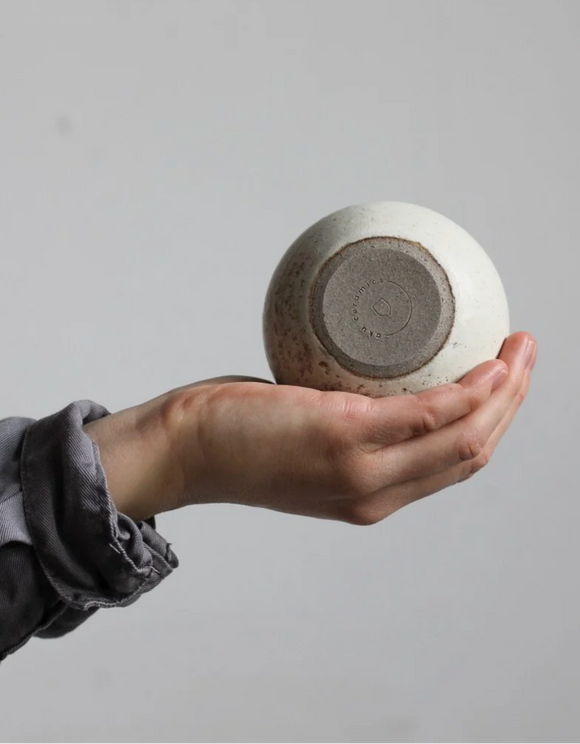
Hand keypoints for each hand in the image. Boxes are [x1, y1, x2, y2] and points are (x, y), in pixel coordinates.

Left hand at [160, 331, 535, 524]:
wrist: (182, 452)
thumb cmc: (237, 437)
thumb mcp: (302, 444)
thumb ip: (342, 424)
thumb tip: (360, 379)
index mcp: (370, 496)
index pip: (450, 467)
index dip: (491, 426)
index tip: (506, 384)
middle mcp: (375, 493)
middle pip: (472, 452)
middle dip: (513, 403)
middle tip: (526, 354)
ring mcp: (361, 470)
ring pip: (464, 435)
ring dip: (505, 390)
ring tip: (519, 348)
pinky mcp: (343, 438)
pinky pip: (426, 414)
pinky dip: (466, 391)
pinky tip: (486, 364)